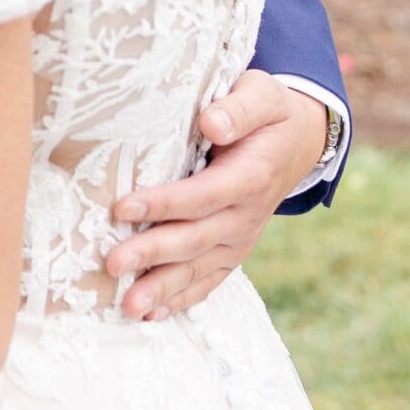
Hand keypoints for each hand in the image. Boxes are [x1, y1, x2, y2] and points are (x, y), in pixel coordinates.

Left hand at [104, 73, 330, 321]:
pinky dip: (181, 299)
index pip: (202, 195)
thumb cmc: (268, 113)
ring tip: (127, 306)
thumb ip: (239, 108)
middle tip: (111, 262)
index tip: (122, 207)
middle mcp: (245, 215)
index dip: (163, 203)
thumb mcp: (262, 95)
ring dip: (162, 289)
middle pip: (194, 239)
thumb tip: (211, 123)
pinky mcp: (232, 250)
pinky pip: (208, 280)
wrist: (297, 142)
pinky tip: (152, 314)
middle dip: (152, 253)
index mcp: (250, 176)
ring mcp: (239, 238)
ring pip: (198, 269)